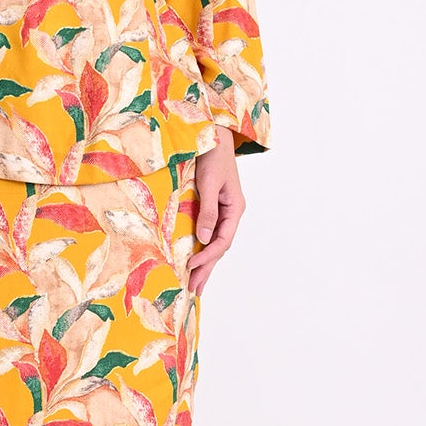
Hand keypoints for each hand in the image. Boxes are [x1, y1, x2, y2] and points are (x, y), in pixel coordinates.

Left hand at [186, 138, 245, 295]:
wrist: (212, 135)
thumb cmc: (212, 156)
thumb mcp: (209, 184)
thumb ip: (208, 211)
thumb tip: (205, 239)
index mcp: (235, 208)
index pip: (223, 240)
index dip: (207, 256)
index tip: (190, 266)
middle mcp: (231, 213)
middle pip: (220, 247)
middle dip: (207, 269)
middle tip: (195, 290)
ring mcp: (223, 212)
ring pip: (215, 243)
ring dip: (205, 263)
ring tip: (195, 284)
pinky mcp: (213, 208)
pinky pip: (209, 234)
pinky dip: (202, 249)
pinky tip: (195, 259)